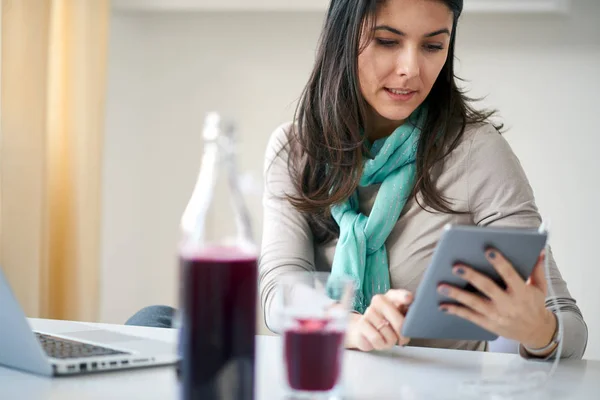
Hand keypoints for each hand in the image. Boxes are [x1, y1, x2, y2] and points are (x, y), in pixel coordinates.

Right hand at [345, 289, 412, 351]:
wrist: (364, 330)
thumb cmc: (387, 323)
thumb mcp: (399, 316)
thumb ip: (408, 314)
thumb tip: (417, 318)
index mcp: (391, 297)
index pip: (398, 295)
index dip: (404, 297)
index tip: (409, 298)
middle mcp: (379, 301)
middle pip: (399, 322)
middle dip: (403, 335)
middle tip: (403, 339)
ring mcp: (369, 311)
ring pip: (389, 334)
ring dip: (391, 341)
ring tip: (388, 338)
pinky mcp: (362, 323)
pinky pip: (377, 339)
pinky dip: (381, 344)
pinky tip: (380, 341)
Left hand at [438, 249, 556, 349]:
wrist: (536, 332)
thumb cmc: (534, 305)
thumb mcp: (539, 287)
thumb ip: (537, 269)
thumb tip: (540, 250)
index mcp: (521, 292)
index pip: (510, 274)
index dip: (499, 262)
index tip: (488, 250)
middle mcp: (508, 304)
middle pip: (487, 288)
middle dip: (471, 276)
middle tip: (456, 266)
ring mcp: (496, 315)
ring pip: (474, 303)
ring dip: (457, 294)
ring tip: (441, 285)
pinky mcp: (488, 324)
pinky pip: (469, 316)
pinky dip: (455, 310)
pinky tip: (442, 305)